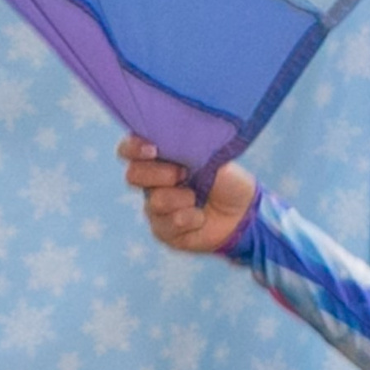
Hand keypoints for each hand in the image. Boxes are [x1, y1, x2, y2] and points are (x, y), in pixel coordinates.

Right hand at [119, 134, 254, 256]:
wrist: (242, 211)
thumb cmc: (226, 179)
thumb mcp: (208, 156)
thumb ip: (184, 147)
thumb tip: (168, 139)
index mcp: (157, 158)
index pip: (128, 150)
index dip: (133, 149)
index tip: (153, 150)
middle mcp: (151, 182)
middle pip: (133, 175)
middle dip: (160, 174)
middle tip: (184, 174)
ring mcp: (155, 208)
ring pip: (155, 202)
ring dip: (182, 199)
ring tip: (198, 198)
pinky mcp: (163, 231)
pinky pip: (168, 225)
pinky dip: (190, 219)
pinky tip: (201, 217)